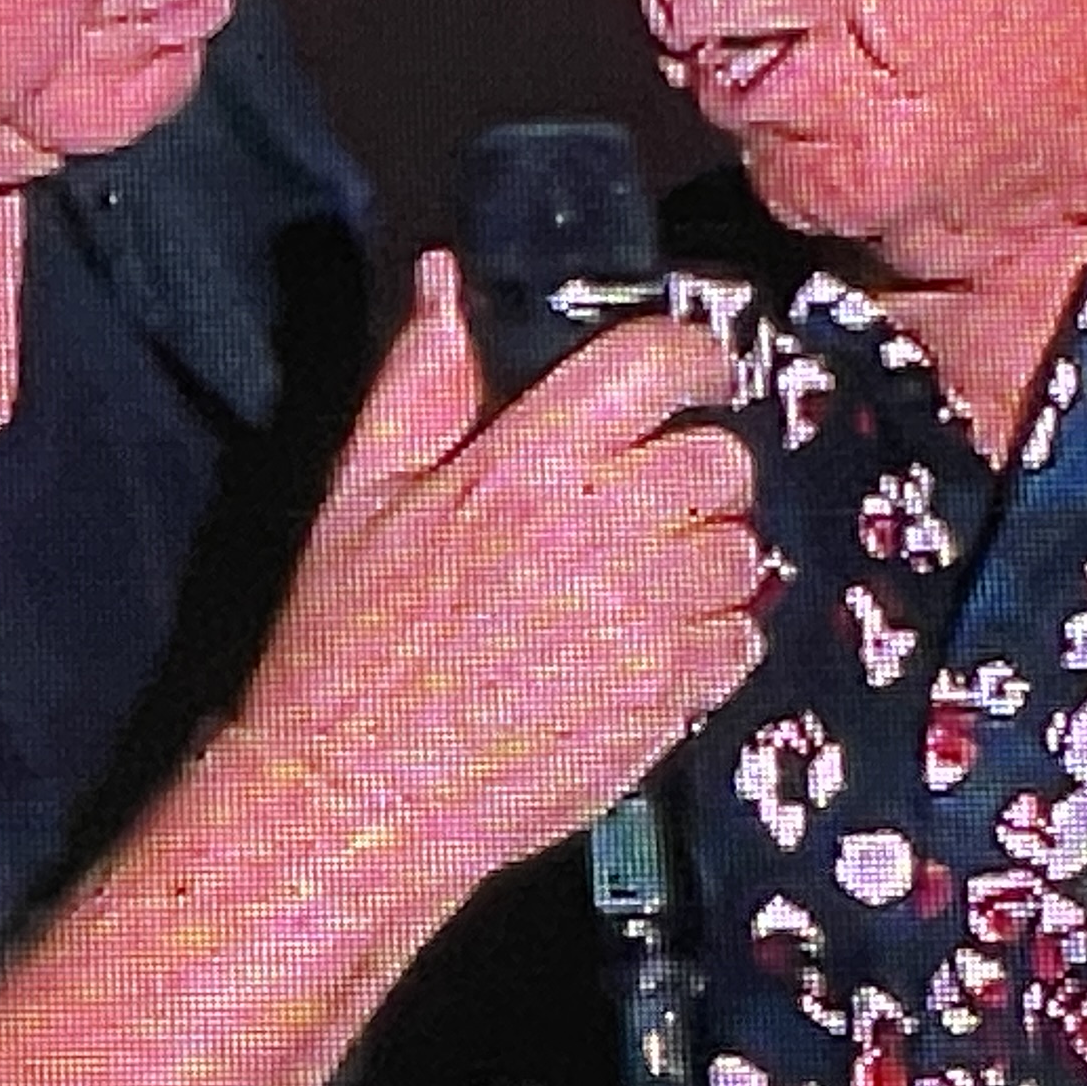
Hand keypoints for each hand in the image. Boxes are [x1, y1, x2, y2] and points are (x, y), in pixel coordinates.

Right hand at [232, 252, 762, 879]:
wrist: (354, 800)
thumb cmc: (346, 651)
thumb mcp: (359, 494)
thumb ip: (420, 380)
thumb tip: (447, 286)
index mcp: (522, 468)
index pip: (654, 365)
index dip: (690, 356)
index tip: (693, 370)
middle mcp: (597, 536)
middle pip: (720, 458)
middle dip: (699, 463)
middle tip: (657, 488)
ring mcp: (641, 623)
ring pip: (740, 551)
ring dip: (708, 553)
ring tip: (645, 577)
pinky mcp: (665, 701)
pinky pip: (739, 642)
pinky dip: (712, 638)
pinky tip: (650, 645)